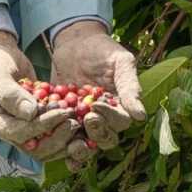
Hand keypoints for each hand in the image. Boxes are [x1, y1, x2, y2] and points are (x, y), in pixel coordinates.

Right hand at [0, 31, 77, 161]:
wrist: (0, 56)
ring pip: (47, 147)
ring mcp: (23, 130)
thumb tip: (30, 113)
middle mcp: (8, 131)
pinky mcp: (37, 125)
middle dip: (58, 137)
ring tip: (80, 123)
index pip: (20, 133)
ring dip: (65, 139)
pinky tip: (81, 122)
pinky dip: (67, 132)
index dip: (43, 125)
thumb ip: (10, 94)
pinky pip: (53, 135)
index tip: (62, 112)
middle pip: (35, 148)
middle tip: (75, 122)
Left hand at [52, 21, 145, 149]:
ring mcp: (82, 121)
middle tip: (86, 119)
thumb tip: (140, 116)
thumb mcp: (120, 62)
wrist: (74, 42)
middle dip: (96, 133)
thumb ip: (130, 87)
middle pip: (104, 138)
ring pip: (84, 144)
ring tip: (71, 146)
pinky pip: (62, 137)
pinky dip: (58, 145)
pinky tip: (51, 145)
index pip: (120, 122)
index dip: (110, 118)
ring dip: (78, 149)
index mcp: (120, 107)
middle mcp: (103, 119)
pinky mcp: (62, 119)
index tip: (96, 105)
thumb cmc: (102, 49)